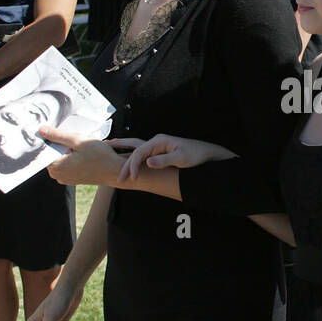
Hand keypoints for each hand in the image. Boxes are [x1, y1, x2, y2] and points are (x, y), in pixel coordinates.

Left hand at [40, 126, 129, 185]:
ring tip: (80, 147)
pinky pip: (66, 165)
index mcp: (56, 166)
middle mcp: (58, 175)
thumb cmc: (100, 157)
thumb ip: (58, 135)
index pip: (43, 150)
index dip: (49, 139)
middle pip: (51, 154)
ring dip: (66, 151)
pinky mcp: (72, 179)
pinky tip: (82, 154)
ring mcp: (65, 178)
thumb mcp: (78, 141)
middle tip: (74, 140)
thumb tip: (41, 130)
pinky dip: (71, 157)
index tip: (58, 134)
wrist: (115, 171)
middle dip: (59, 145)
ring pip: (59, 159)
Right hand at [113, 134, 237, 182]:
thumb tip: (149, 162)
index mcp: (159, 141)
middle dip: (126, 165)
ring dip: (126, 161)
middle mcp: (156, 142)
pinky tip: (129, 167)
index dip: (134, 166)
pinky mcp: (160, 153)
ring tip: (115, 167)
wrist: (206, 153)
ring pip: (137, 154)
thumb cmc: (196, 155)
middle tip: (119, 179)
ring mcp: (157, 147)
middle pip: (136, 152)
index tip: (133, 178)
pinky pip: (143, 157)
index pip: (140, 152)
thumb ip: (165, 160)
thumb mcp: (182, 158)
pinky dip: (135, 162)